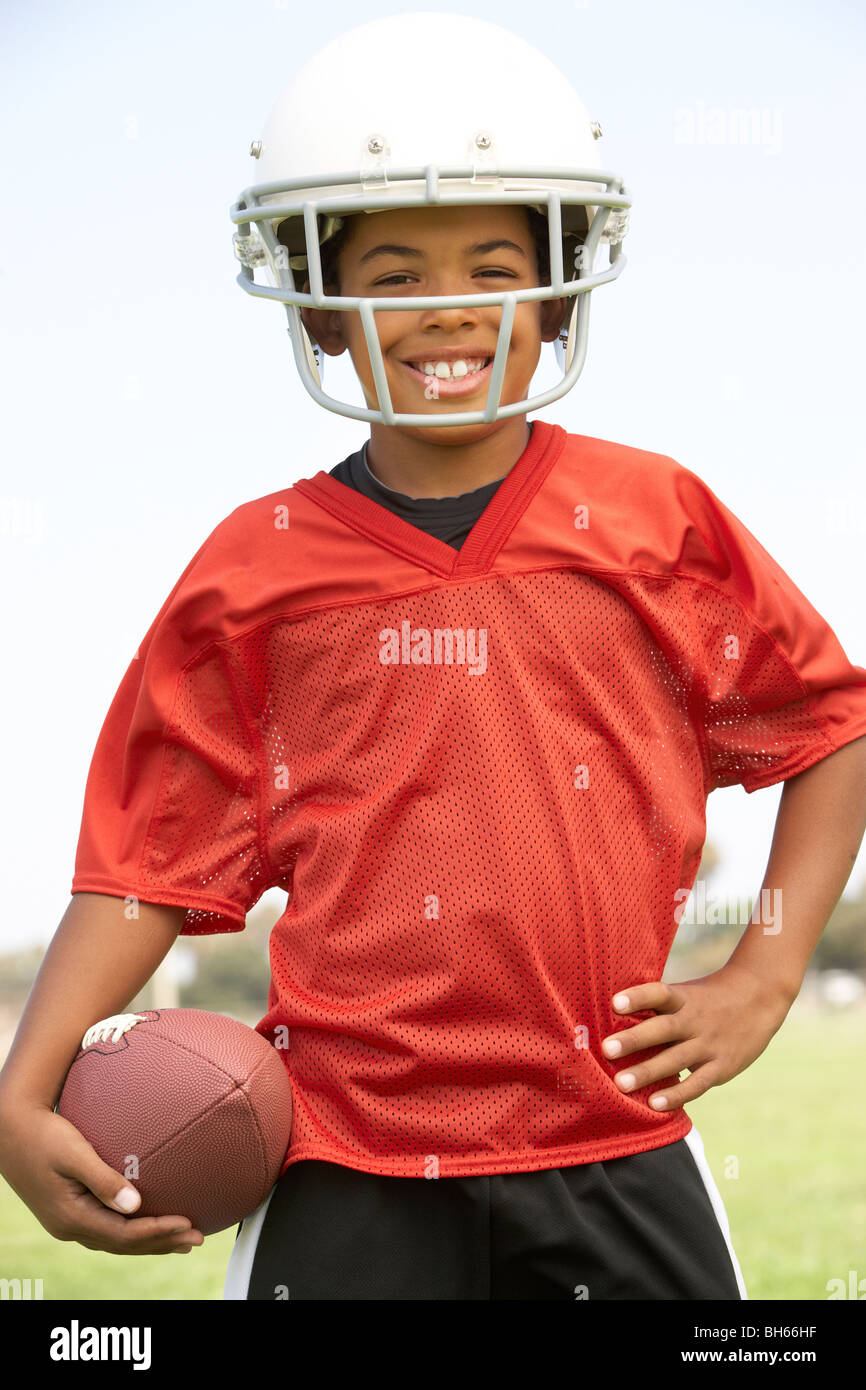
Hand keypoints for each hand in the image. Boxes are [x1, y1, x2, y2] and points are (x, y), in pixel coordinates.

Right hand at [0, 1099, 204, 1254]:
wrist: (11, 1130)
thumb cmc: (44, 1135)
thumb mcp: (74, 1153)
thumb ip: (103, 1179)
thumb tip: (136, 1204)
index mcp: (71, 1217)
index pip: (123, 1234)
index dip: (157, 1231)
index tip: (187, 1223)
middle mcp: (69, 1227)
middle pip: (123, 1244)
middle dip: (162, 1243)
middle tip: (197, 1238)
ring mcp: (67, 1222)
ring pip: (116, 1241)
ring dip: (150, 1241)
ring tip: (181, 1240)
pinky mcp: (69, 1212)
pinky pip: (108, 1230)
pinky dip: (133, 1232)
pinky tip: (148, 1224)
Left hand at [600, 963, 792, 1111]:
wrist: (759, 999)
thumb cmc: (707, 999)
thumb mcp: (685, 994)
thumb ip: (657, 1008)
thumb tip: (611, 1020)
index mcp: (683, 998)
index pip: (659, 993)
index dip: (638, 997)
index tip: (615, 1002)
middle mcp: (695, 1020)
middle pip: (663, 1029)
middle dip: (634, 1040)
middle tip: (606, 1050)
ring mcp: (709, 1044)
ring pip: (676, 1059)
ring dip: (648, 1072)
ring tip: (620, 1084)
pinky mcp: (721, 1067)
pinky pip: (697, 1083)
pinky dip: (676, 1094)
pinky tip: (654, 1104)